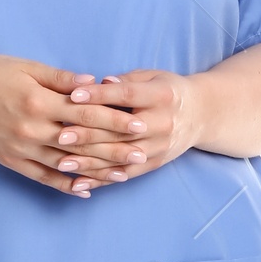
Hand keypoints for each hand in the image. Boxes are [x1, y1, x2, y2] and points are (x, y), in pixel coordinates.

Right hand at [0, 55, 143, 196]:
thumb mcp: (27, 67)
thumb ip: (61, 79)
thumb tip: (94, 83)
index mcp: (38, 102)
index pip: (85, 113)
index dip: (114, 120)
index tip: (139, 125)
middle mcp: (31, 128)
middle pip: (81, 142)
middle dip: (114, 149)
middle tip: (141, 155)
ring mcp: (21, 147)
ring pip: (65, 163)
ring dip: (95, 171)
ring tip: (121, 175)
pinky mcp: (11, 160)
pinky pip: (42, 176)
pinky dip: (64, 184)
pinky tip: (84, 190)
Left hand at [54, 69, 201, 185]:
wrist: (201, 115)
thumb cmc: (168, 91)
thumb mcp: (152, 77)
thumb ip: (126, 81)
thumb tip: (99, 82)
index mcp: (161, 96)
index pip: (127, 95)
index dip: (99, 96)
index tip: (73, 95)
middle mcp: (162, 124)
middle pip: (121, 130)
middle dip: (88, 133)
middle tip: (59, 134)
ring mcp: (159, 147)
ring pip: (120, 156)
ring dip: (89, 162)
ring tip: (61, 163)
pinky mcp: (154, 164)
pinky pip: (124, 174)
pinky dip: (101, 181)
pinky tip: (78, 184)